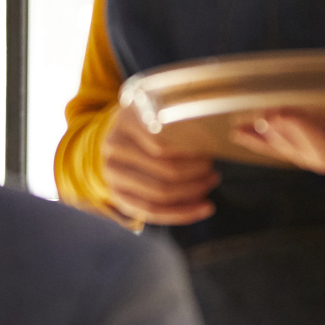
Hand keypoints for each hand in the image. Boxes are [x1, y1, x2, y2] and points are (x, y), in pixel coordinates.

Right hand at [100, 108, 218, 225]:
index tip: (212, 152)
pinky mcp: (118, 195)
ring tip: (210, 183)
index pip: (163, 144)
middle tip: (212, 170)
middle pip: (165, 170)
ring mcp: (112, 173)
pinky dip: (183, 213)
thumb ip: (183, 123)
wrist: (122, 139)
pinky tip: (205, 208)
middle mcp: (114, 147)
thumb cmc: (152, 124)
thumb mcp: (163, 112)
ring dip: (193, 192)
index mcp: (127, 121)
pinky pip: (152, 212)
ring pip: (160, 193)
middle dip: (197, 174)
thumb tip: (212, 145)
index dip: (193, 153)